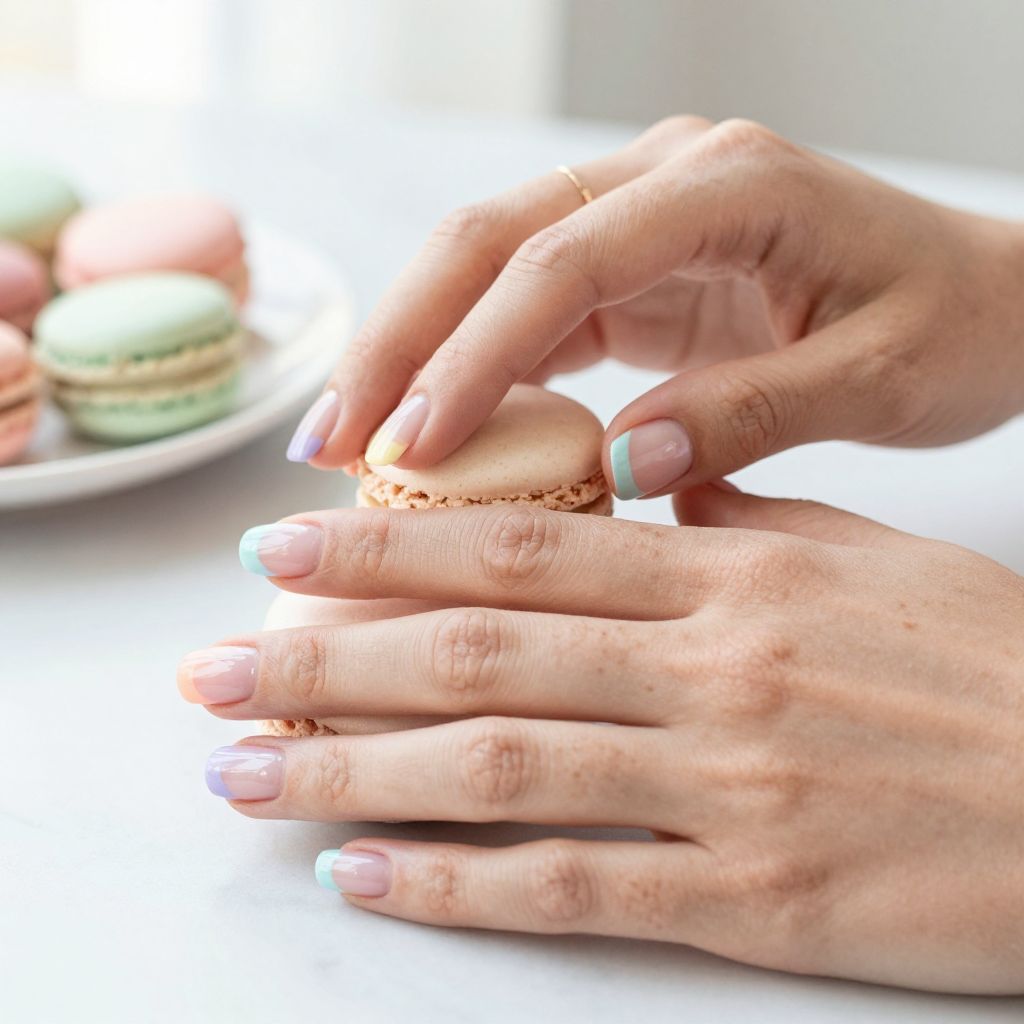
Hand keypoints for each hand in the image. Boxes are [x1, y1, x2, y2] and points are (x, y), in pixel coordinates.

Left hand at [179, 490, 1023, 992]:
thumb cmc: (984, 661)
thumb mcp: (861, 559)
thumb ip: (740, 524)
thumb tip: (647, 497)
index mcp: (727, 575)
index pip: (516, 545)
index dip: (383, 542)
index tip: (282, 545)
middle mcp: (705, 670)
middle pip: (474, 650)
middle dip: (324, 654)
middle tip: (209, 669)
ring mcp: (721, 785)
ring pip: (496, 766)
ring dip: (351, 772)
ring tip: (244, 773)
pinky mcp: (749, 897)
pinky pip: (573, 888)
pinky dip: (455, 884)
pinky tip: (363, 878)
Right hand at [288, 115, 1023, 497]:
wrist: (988, 301)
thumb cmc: (950, 326)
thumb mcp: (876, 378)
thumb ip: (751, 413)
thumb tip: (621, 466)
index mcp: (729, 185)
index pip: (562, 261)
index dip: (475, 354)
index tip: (410, 449)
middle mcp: (666, 181)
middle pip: (488, 243)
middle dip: (399, 343)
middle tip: (329, 443)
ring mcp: (640, 220)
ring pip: (486, 273)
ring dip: (411, 356)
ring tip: (347, 446)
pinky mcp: (631, 269)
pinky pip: (524, 312)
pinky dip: (467, 372)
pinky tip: (428, 434)